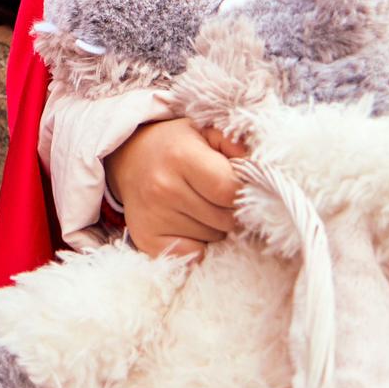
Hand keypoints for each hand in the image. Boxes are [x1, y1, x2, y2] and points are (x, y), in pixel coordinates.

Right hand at [104, 117, 240, 258]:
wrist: (128, 160)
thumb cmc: (175, 146)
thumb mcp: (203, 132)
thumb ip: (234, 145)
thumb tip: (259, 170)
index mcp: (181, 157)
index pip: (232, 190)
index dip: (243, 192)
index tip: (239, 186)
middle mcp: (163, 188)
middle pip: (226, 219)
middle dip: (231, 211)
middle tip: (217, 197)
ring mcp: (153, 217)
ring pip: (213, 238)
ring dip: (215, 227)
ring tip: (199, 206)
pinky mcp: (146, 239)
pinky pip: (194, 255)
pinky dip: (198, 244)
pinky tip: (188, 224)